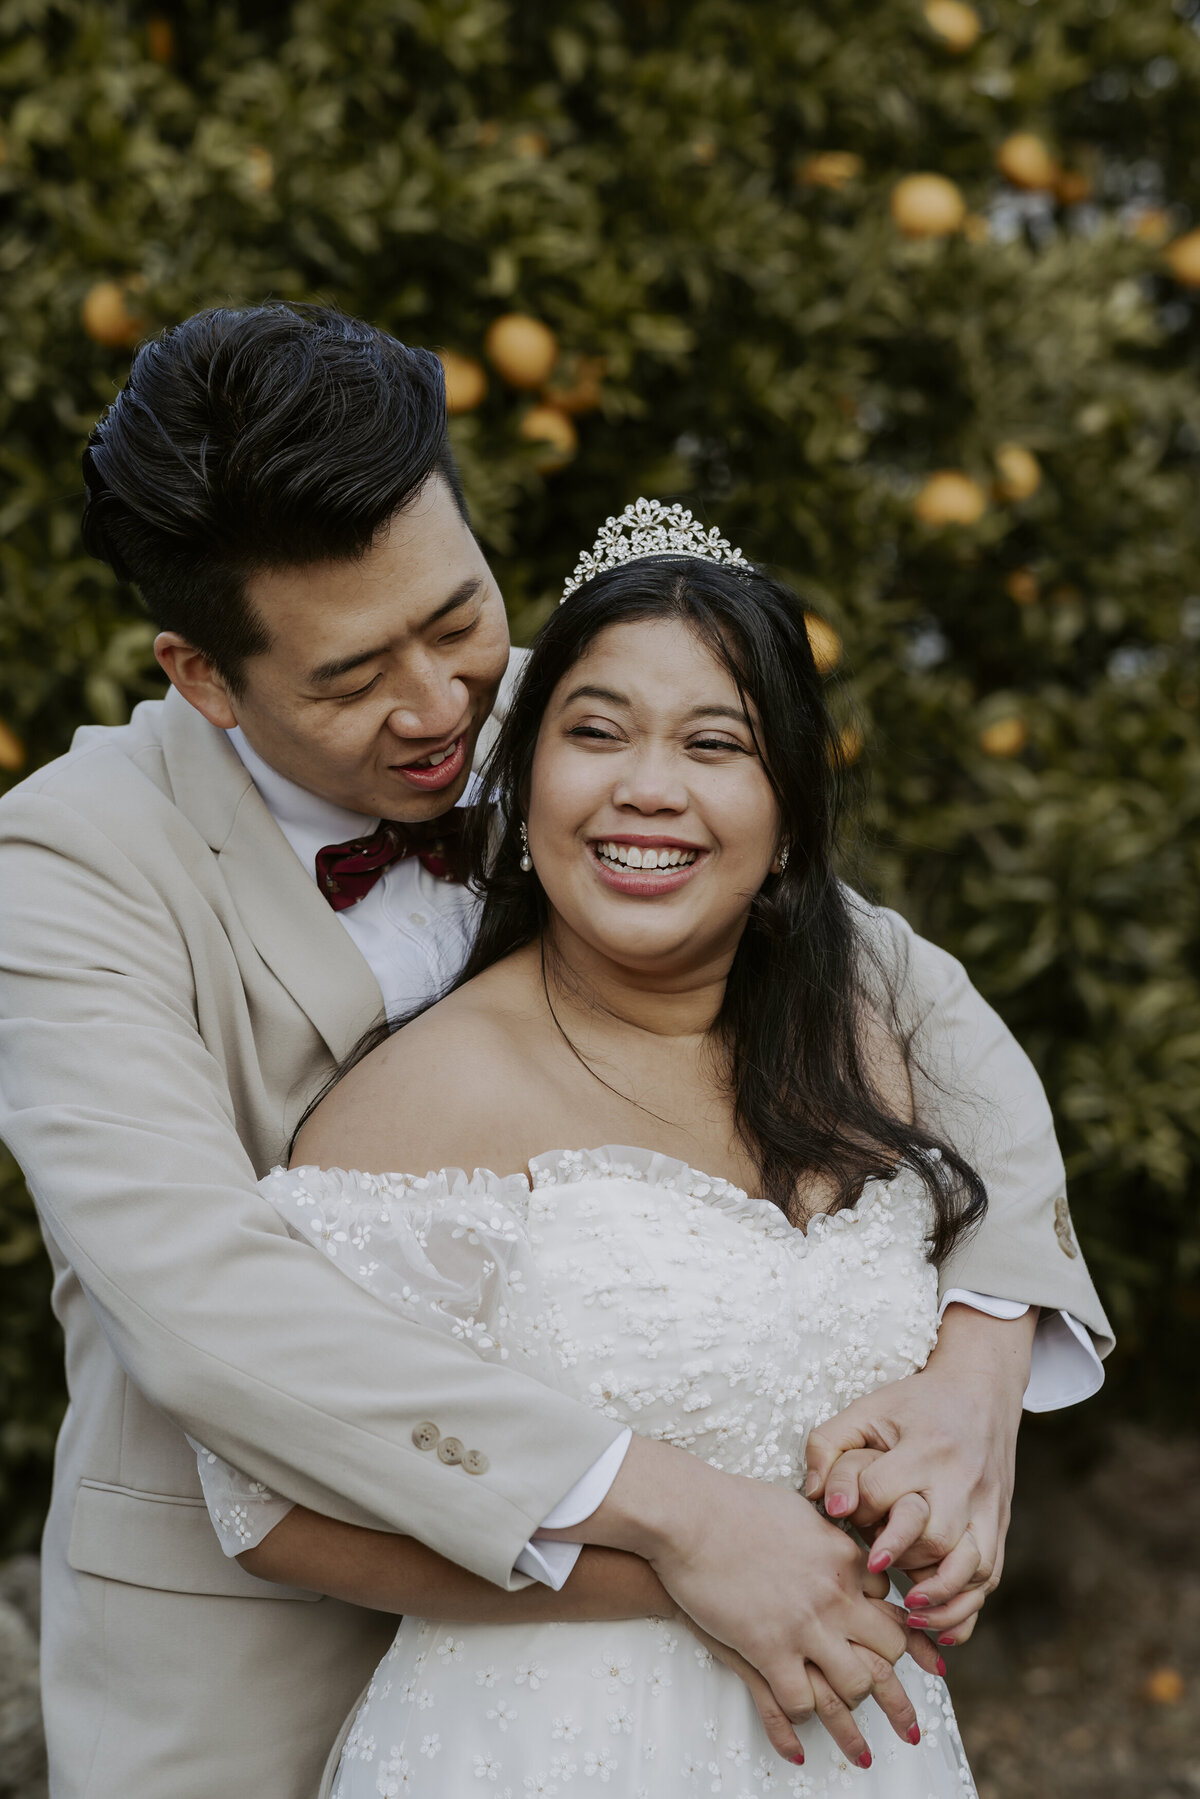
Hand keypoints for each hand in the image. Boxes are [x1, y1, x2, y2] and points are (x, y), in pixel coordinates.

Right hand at [557, 1437, 918, 1742]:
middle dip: (897, 1694)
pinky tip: (798, 1746)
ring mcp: (802, 1626)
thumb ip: (828, 1536)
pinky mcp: (765, 1649)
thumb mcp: (799, 1512)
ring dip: (852, 1718)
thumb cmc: (737, 1504)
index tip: (928, 1667)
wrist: (691, 1515)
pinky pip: (797, 1703)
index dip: (912, 1642)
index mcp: (845, 1561)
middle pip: (886, 1655)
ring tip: (861, 1749)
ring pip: (851, 1688)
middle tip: (908, 1725)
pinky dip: (798, 1727)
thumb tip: (845, 1548)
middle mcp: (834, 1597)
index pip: (894, 1608)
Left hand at [803, 1305, 1035, 1642]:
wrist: (982, 1390)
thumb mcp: (866, 1409)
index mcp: (926, 1447)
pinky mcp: (998, 1525)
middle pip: (935, 1536)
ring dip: (939, 1597)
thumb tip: (815, 1498)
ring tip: (909, 1611)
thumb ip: (828, 1445)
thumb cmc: (913, 1404)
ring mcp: (986, 1507)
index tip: (841, 1513)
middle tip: (873, 1567)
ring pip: (971, 1566)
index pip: (886, 1489)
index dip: (859, 1506)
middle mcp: (962, 1481)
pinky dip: (965, 1608)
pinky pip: (989, 1578)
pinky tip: (940, 1628)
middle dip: (903, 1558)